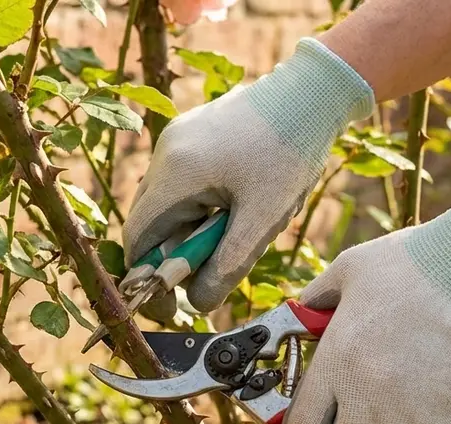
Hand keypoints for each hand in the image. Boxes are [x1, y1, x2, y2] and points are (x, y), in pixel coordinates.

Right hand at [123, 38, 373, 312]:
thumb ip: (227, 266)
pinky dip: (198, 206)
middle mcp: (165, 153)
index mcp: (176, 174)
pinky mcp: (189, 133)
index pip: (137, 240)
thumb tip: (196, 305)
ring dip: (189, 230)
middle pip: (148, 223)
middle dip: (173, 256)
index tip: (170, 306)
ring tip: (233, 231)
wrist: (313, 90)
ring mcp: (175, 139)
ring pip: (165, 204)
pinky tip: (235, 203)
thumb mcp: (262, 220)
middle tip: (210, 273)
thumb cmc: (290, 152)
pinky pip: (180, 183)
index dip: (147, 279)